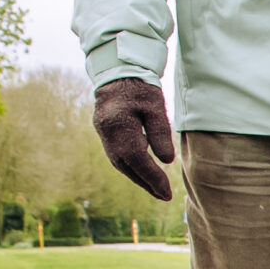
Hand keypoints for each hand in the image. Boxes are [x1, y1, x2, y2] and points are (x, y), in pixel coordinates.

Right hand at [92, 78, 175, 200]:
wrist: (118, 72)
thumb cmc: (140, 88)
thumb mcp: (155, 107)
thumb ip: (160, 133)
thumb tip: (166, 161)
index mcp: (119, 126)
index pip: (137, 160)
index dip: (152, 178)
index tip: (166, 192)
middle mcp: (107, 133)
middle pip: (126, 166)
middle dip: (145, 183)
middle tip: (164, 196)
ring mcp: (103, 133)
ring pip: (120, 163)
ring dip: (138, 177)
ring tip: (156, 189)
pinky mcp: (104, 132)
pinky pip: (117, 156)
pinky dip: (131, 167)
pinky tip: (143, 172)